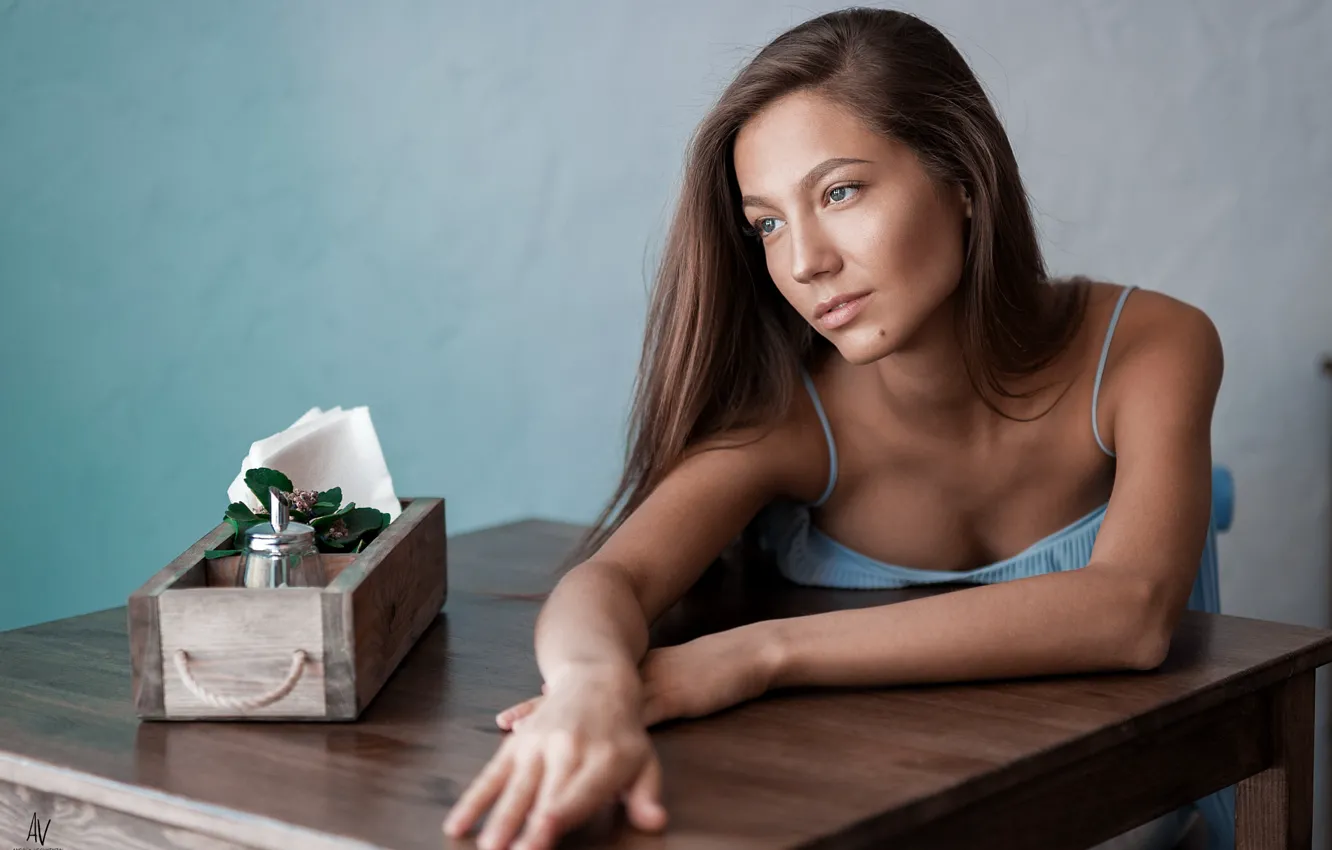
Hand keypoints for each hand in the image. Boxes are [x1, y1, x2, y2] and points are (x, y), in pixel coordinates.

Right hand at [444, 670, 666, 849]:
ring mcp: (537, 744)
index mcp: (601, 759)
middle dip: (523, 825)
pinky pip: (490, 774)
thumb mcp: (644, 761)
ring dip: (496, 817)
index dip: (557, 817)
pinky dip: (472, 800)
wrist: (598, 677)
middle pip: (541, 794)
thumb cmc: (623, 732)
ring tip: (484, 846)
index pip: (577, 794)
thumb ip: (646, 796)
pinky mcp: (516, 743)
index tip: (540, 836)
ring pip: (513, 786)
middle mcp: (566, 750)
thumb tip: (655, 822)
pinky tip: (457, 823)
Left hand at [498, 626, 778, 731]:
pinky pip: (634, 722)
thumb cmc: (705, 673)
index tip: (508, 719)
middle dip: (540, 715)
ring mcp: (646, 687)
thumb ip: (635, 697)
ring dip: (566, 726)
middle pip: (575, 699)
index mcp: (624, 675)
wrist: (741, 656)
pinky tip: (594, 746)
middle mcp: (628, 679)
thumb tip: (602, 712)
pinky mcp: (668, 699)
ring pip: (597, 710)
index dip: (539, 705)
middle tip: (506, 725)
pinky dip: (611, 736)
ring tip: (532, 737)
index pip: (573, 691)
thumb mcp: (664, 683)